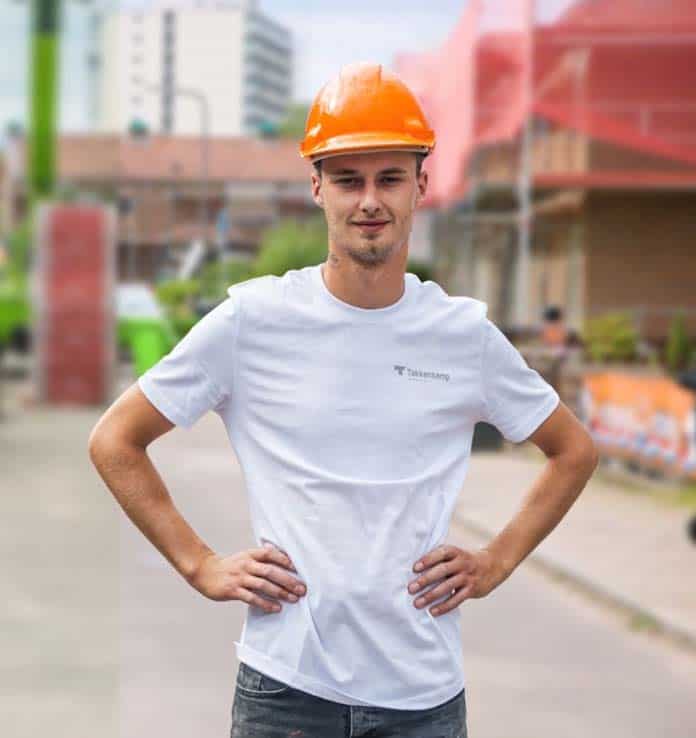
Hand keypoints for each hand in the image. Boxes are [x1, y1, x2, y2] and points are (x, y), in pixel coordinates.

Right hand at [188, 546, 306, 612]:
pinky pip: (252, 598)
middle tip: (301, 588)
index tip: (297, 568)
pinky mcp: (233, 590)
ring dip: (280, 592)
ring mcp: (239, 578)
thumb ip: (261, 559)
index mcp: (250, 554)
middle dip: (288, 580)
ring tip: (292, 599)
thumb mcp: (244, 556)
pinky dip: (265, 603)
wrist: (204, 572)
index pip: (270, 554)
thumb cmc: (229, 566)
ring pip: (263, 585)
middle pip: (270, 571)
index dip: (284, 559)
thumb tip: (283, 560)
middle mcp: (246, 565)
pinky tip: (275, 608)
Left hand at [408, 544, 505, 615]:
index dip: (428, 560)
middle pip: (442, 571)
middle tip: (411, 588)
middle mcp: (462, 563)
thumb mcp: (455, 555)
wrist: (492, 565)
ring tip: (417, 603)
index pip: (441, 553)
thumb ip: (440, 561)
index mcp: (455, 552)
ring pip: (448, 586)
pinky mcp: (472, 589)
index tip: (414, 568)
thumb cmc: (464, 561)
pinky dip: (444, 606)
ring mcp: (468, 576)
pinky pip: (456, 599)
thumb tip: (415, 572)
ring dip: (431, 596)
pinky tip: (432, 611)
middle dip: (425, 580)